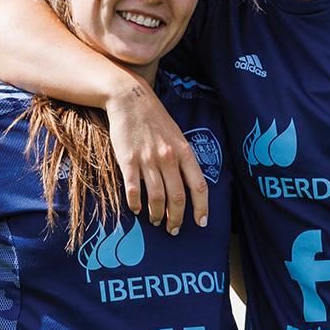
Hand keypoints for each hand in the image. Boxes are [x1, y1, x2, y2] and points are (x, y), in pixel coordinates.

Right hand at [105, 81, 208, 234]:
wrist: (130, 99)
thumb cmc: (155, 119)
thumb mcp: (177, 136)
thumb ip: (182, 159)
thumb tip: (186, 186)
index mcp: (184, 151)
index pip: (199, 185)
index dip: (202, 207)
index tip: (201, 222)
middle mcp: (169, 157)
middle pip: (178, 197)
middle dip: (177, 218)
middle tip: (173, 229)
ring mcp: (148, 159)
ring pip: (157, 197)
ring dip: (157, 214)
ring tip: (156, 221)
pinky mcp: (128, 159)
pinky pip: (134, 189)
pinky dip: (136, 204)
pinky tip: (136, 210)